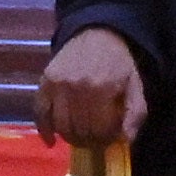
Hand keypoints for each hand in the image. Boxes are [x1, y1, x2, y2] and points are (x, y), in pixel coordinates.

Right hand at [37, 28, 150, 149]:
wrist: (97, 34)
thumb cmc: (119, 63)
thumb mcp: (135, 85)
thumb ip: (135, 114)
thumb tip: (126, 141)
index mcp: (102, 88)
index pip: (100, 130)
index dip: (106, 140)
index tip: (110, 139)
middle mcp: (77, 87)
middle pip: (80, 130)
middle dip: (89, 141)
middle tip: (96, 140)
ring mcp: (58, 84)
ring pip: (61, 125)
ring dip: (71, 137)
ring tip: (80, 137)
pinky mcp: (45, 81)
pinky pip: (40, 111)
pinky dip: (44, 129)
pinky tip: (51, 141)